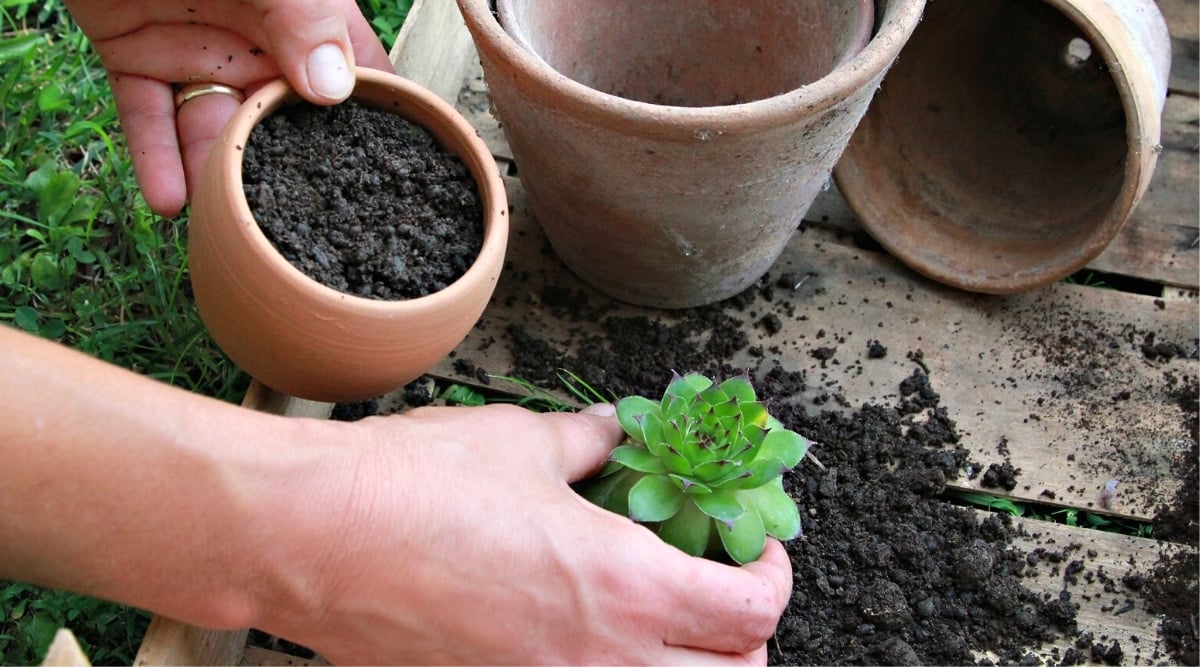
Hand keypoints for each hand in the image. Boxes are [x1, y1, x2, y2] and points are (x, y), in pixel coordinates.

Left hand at [63, 0, 393, 216]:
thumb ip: (306, 19)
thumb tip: (336, 90)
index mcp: (304, 16)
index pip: (356, 73)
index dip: (377, 121)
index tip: (396, 178)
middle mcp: (258, 40)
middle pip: (285, 119)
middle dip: (292, 169)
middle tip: (300, 223)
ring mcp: (199, 51)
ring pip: (216, 129)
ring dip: (219, 177)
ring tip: (228, 220)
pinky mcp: (137, 57)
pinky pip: (150, 118)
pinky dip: (156, 160)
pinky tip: (170, 202)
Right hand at [257, 403, 792, 663]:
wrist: (311, 538)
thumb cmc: (414, 487)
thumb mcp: (523, 442)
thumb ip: (587, 444)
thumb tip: (612, 435)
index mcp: (625, 587)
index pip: (753, 612)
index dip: (774, 576)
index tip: (756, 548)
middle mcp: (602, 662)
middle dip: (745, 639)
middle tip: (722, 591)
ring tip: (659, 621)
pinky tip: (582, 637)